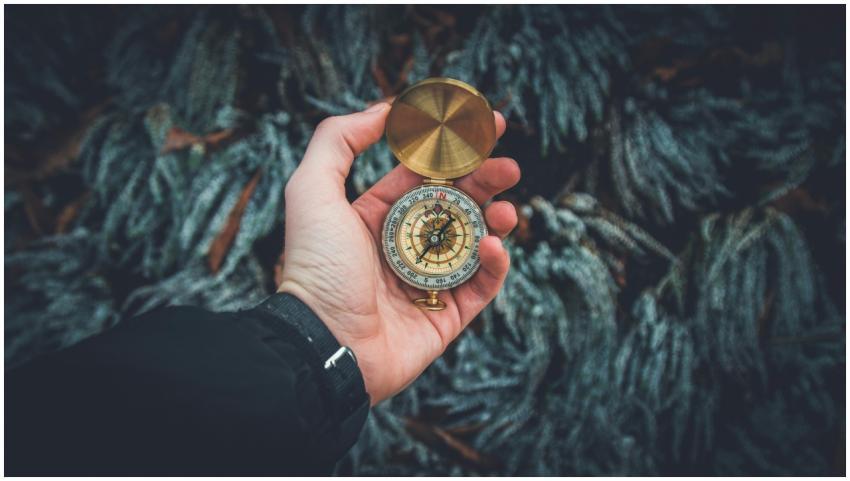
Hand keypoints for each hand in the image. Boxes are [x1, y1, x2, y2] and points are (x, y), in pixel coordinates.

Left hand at [279, 102, 519, 403]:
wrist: (324, 344)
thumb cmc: (316, 267)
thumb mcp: (312, 190)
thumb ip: (339, 141)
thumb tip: (383, 109)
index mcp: (375, 216)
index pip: (423, 176)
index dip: (454, 152)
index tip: (484, 127)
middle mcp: (403, 246)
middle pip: (456, 205)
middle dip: (486, 181)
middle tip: (509, 166)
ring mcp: (427, 281)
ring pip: (474, 243)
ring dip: (496, 221)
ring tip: (506, 211)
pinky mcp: (446, 316)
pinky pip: (481, 287)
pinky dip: (494, 266)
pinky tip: (493, 247)